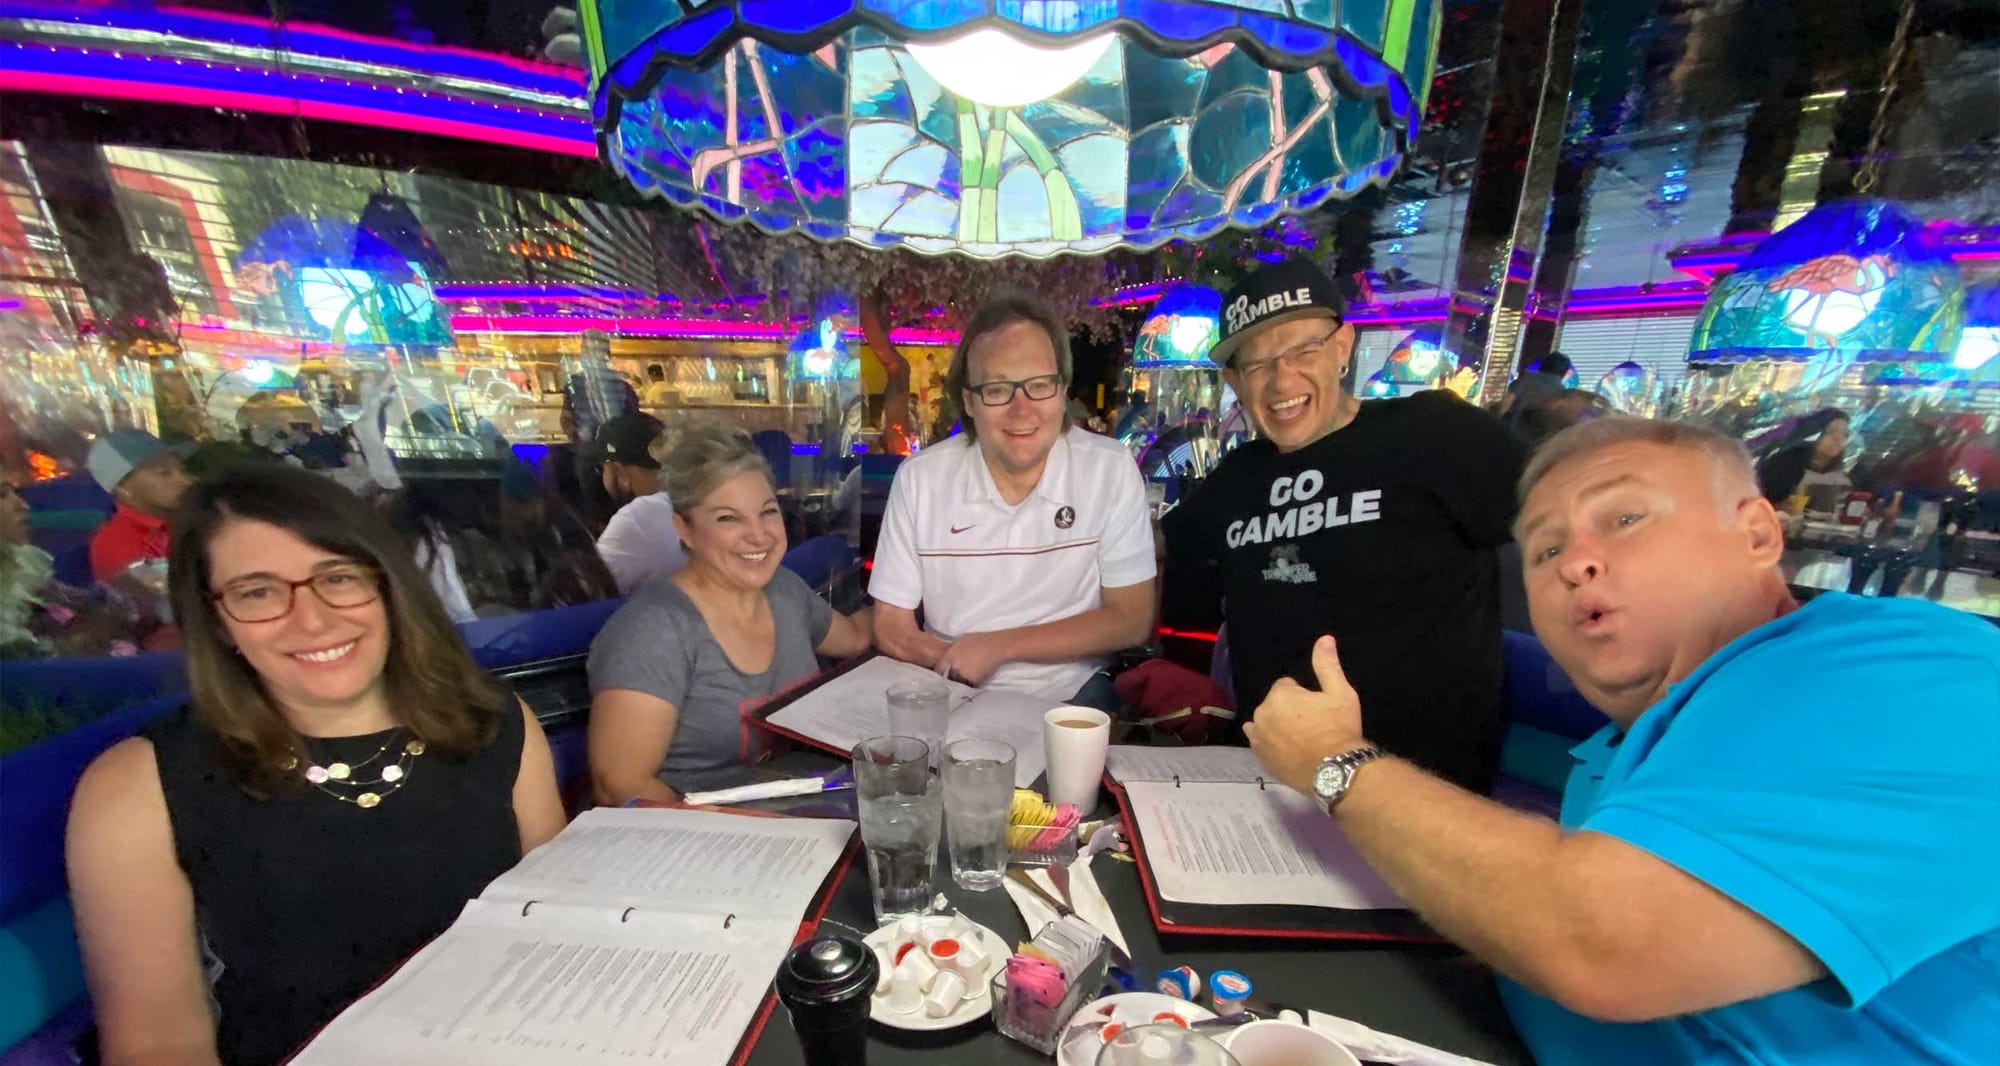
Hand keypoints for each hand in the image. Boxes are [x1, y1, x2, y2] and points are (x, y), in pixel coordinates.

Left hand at [937, 631, 1009, 686]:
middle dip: (950, 678)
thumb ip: (952, 650)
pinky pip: (969, 685)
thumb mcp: (961, 640)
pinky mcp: (974, 681)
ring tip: (965, 679)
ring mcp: (964, 675)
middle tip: (954, 677)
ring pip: (958, 683)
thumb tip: (947, 655)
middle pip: (948, 678)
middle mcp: (954, 667)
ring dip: (960, 682)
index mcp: (949, 656)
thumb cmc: (980, 640)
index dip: (940, 672)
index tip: (943, 674)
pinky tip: (974, 679)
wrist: (996, 646)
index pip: (938, 669)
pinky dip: (971, 684)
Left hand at [1244, 635, 1369, 796]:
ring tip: (1300, 740)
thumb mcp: (1340, 693)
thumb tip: (1324, 638)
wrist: (1335, 771)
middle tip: (1312, 725)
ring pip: (1266, 723)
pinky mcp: (1259, 758)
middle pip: (1275, 704)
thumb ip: (1327, 665)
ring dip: (1277, 726)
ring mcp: (1258, 738)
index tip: (1317, 710)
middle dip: (1289, 710)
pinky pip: (1261, 742)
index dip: (1304, 696)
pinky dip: (1271, 743)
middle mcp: (1262, 714)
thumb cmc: (1339, 729)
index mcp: (1279, 695)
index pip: (1287, 686)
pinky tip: (1289, 750)